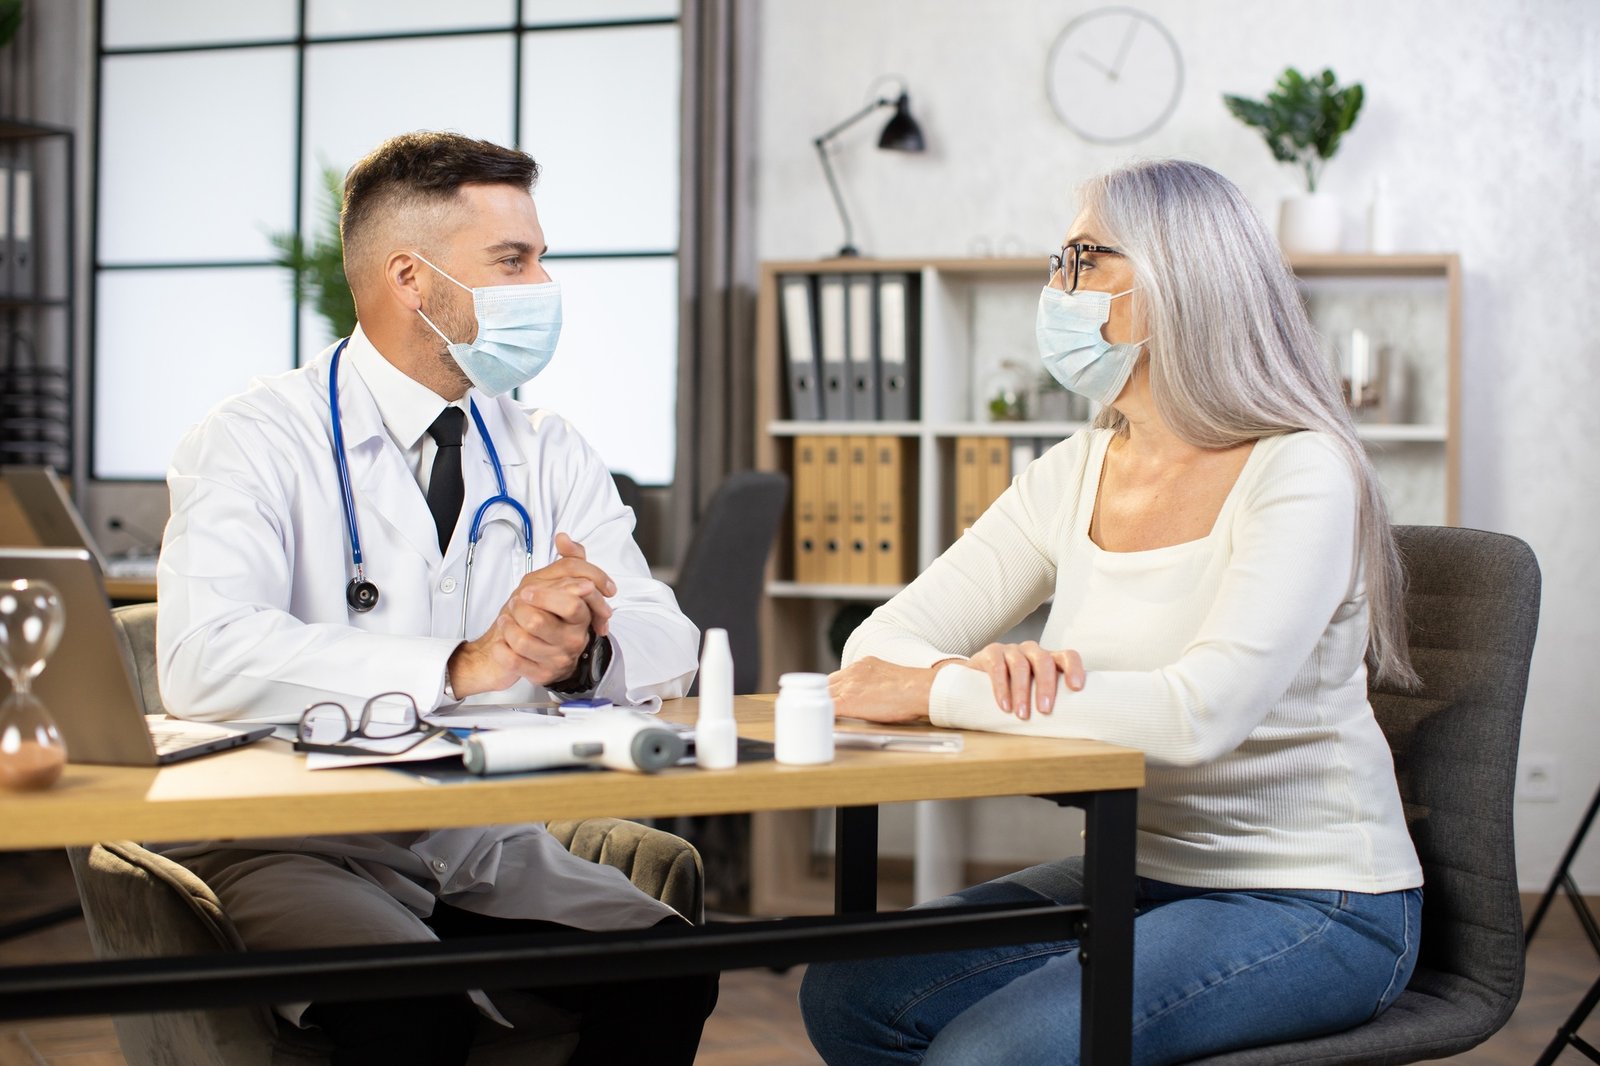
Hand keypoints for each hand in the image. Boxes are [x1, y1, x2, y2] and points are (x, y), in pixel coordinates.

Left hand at [448, 533, 616, 696]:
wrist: (536, 647)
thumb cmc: (548, 615)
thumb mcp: (557, 584)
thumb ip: (568, 561)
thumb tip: (564, 538)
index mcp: (582, 616)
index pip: (572, 603)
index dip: (544, 595)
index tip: (526, 590)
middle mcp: (574, 639)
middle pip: (539, 621)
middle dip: (519, 609)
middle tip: (515, 604)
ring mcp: (558, 659)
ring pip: (522, 640)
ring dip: (507, 627)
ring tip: (507, 622)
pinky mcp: (541, 675)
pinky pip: (513, 661)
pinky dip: (502, 649)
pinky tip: (504, 642)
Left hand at [828, 656, 937, 724]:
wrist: (917, 690)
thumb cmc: (912, 688)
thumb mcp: (888, 675)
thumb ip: (874, 681)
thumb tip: (874, 693)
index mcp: (862, 665)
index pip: (839, 676)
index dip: (834, 688)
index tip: (834, 696)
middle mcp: (852, 673)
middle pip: (827, 684)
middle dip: (826, 696)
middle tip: (824, 707)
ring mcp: (848, 686)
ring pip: (824, 695)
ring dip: (822, 705)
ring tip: (819, 716)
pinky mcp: (847, 702)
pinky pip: (826, 708)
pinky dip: (822, 715)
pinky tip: (821, 722)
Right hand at [962, 641, 1083, 719]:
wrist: (978, 679)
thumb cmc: (1015, 689)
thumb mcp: (1035, 692)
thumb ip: (1050, 700)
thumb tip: (1070, 727)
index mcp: (1048, 659)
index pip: (1067, 656)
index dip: (1074, 669)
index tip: (1076, 688)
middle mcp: (1032, 651)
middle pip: (1044, 661)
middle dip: (1045, 686)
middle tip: (1045, 710)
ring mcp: (1011, 650)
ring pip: (1020, 666)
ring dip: (1022, 692)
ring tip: (1022, 715)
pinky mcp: (991, 653)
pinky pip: (998, 667)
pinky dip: (1001, 688)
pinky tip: (1004, 705)